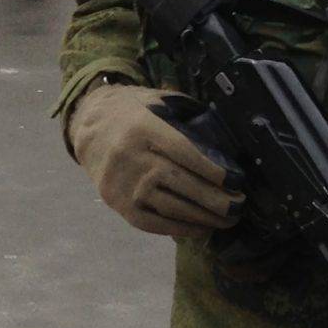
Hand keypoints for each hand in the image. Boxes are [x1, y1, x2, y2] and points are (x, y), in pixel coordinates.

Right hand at [66, 82, 241, 237]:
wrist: (87, 127)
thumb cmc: (132, 112)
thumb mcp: (157, 99)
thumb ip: (188, 112)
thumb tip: (225, 134)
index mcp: (143, 127)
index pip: (184, 152)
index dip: (212, 169)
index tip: (236, 180)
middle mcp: (131, 157)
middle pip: (180, 182)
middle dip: (215, 199)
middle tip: (239, 206)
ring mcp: (122, 183)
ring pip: (170, 206)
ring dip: (203, 217)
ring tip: (227, 220)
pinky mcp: (117, 203)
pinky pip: (153, 223)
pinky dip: (180, 228)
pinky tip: (200, 228)